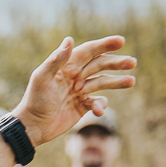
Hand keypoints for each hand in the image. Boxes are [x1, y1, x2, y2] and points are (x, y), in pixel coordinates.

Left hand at [10, 36, 136, 145]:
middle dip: (116, 63)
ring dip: (117, 82)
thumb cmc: (34, 100)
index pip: (89, 51)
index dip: (104, 45)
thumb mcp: (42, 78)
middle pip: (100, 65)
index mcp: (66, 65)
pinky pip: (97, 102)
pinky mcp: (82, 106)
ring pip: (102, 82)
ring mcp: (80, 91)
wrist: (32, 127)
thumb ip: (56, 60)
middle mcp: (75, 76)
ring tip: (131, 81)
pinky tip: (98, 111)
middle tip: (132, 62)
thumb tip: (69, 39)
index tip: (121, 41)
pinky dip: (100, 105)